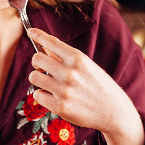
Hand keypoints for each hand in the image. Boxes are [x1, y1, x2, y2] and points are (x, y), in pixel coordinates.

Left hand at [26, 27, 144, 144]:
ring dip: (39, 79)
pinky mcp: (60, 107)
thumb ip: (66, 58)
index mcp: (78, 59)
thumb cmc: (100, 87)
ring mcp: (64, 91)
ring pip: (34, 77)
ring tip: (50, 84)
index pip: (51, 42)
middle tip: (44, 68)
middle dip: (38, 63)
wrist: (114, 113)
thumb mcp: (88, 66)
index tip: (30, 32)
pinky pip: (37, 95)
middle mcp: (70, 73)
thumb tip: (45, 49)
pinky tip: (54, 97)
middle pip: (37, 59)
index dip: (38, 35)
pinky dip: (43, 95)